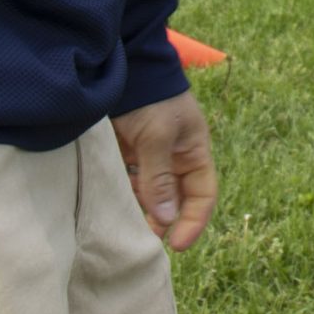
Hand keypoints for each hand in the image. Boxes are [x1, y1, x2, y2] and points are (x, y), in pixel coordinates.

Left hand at [111, 91, 216, 252]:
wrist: (123, 68)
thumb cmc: (150, 98)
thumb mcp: (158, 137)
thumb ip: (160, 178)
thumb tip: (167, 220)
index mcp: (193, 152)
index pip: (201, 195)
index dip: (193, 222)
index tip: (177, 246)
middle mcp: (174, 158)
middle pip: (175, 200)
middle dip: (163, 222)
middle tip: (144, 242)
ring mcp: (150, 157)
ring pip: (149, 196)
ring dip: (140, 211)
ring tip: (125, 226)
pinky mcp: (126, 155)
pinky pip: (129, 185)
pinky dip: (123, 197)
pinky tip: (112, 206)